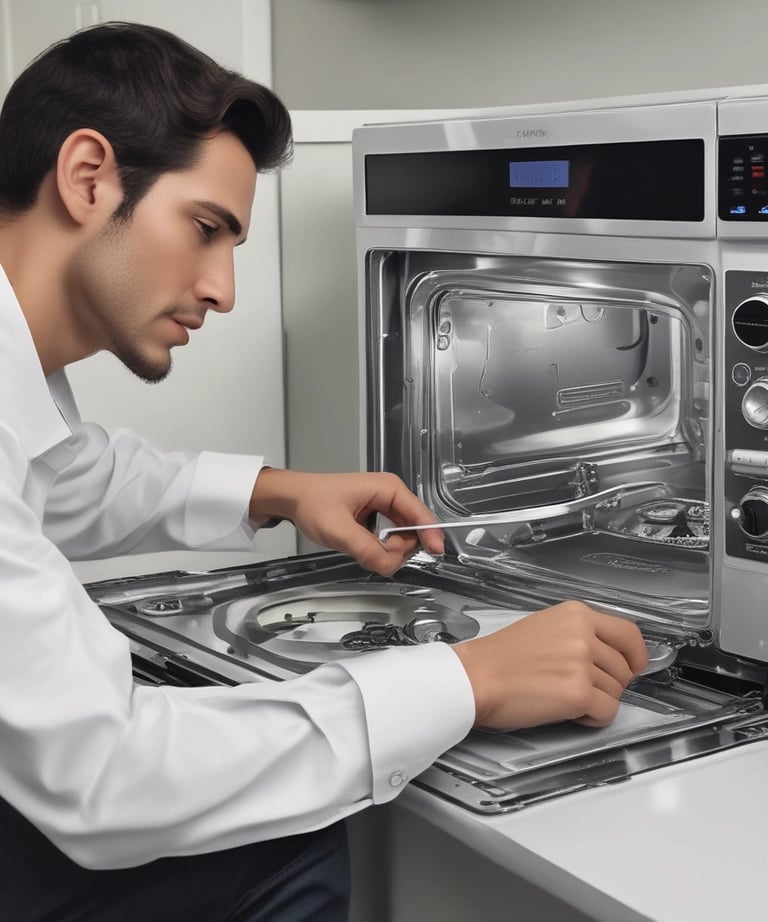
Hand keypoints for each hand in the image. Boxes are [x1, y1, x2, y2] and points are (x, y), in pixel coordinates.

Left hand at [249, 469, 443, 575]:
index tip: (436, 552)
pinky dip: (380, 548)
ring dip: (387, 550)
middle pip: (413, 531)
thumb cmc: (312, 502)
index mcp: (388, 488)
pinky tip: (363, 546)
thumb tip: (388, 565)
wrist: (293, 498)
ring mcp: (385, 507)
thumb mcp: (338, 530)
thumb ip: (366, 550)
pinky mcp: (377, 517)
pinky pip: (390, 539)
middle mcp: (390, 495)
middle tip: (370, 552)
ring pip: (402, 538)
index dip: (430, 535)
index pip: (420, 514)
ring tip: (361, 547)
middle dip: (397, 549)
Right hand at [452, 601, 648, 730]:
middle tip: (578, 687)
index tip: (634, 665)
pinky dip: (592, 718)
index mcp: (575, 614)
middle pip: (624, 668)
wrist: (475, 678)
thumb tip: (610, 653)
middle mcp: (582, 634)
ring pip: (616, 692)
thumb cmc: (499, 657)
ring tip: (563, 696)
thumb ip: (579, 634)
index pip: (629, 633)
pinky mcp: (578, 693)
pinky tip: (567, 711)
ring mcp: (582, 663)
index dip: (636, 654)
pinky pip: (607, 713)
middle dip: (608, 684)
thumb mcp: (544, 627)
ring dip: (596, 701)